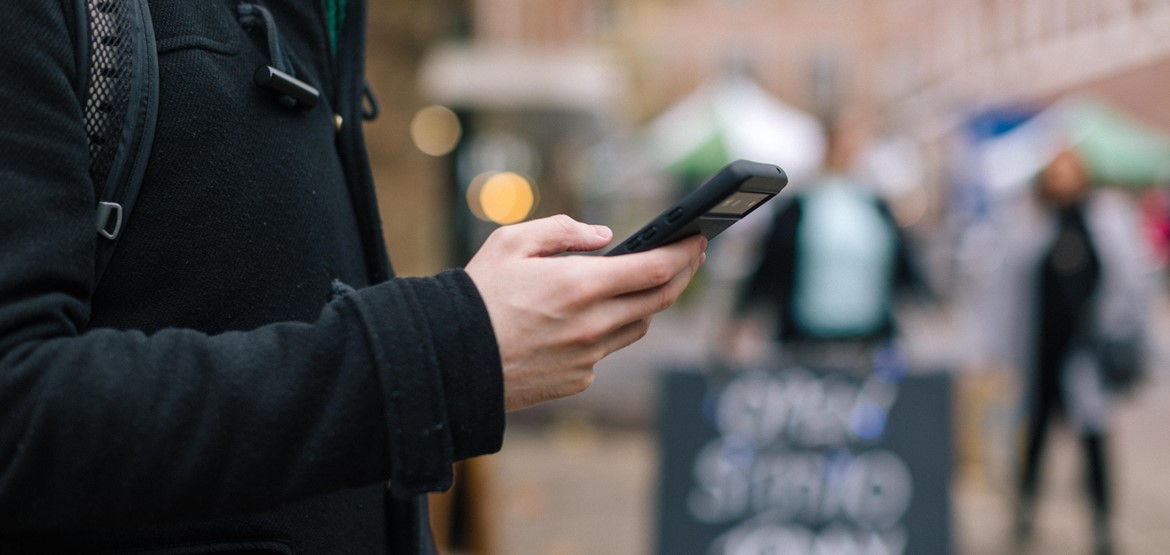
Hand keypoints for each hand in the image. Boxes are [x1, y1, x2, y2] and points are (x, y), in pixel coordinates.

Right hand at [465, 215, 705, 411]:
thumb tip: (604, 236)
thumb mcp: (510, 243)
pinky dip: (609, 330)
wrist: (447, 360)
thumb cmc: (476, 296)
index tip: (698, 239)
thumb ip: (562, 230)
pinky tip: (590, 317)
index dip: (685, 253)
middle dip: (682, 274)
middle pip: (660, 300)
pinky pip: (607, 351)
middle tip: (690, 256)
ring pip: (638, 326)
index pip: (656, 269)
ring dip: (647, 302)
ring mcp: (588, 357)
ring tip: (644, 281)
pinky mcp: (578, 380)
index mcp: (579, 285)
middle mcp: (592, 324)